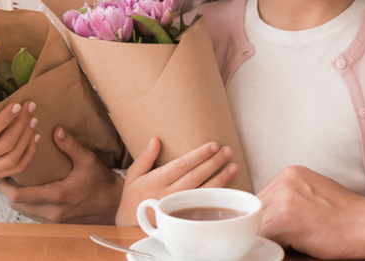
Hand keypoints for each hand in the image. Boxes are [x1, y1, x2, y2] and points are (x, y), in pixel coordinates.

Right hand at [0, 102, 38, 179]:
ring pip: (13, 158)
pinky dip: (29, 153)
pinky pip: (17, 168)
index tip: (17, 105)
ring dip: (27, 137)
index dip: (4, 120)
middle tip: (30, 107)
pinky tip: (35, 136)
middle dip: (21, 124)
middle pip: (4, 146)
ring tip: (33, 119)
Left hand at [0, 127, 124, 223]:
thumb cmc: (101, 182)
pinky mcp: (57, 223)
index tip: (3, 174)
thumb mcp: (88, 160)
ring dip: (18, 199)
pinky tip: (33, 192)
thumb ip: (70, 146)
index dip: (5, 185)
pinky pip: (34, 216)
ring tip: (19, 182)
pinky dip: (28, 205)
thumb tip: (56, 130)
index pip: (20, 195)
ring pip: (24, 211)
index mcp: (57, 195)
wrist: (114, 205)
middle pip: (17, 204)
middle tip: (8, 175)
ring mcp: (54, 220)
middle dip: (8, 191)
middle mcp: (53, 211)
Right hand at [116, 137, 238, 224]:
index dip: (199, 155)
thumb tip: (155, 139)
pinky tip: (228, 187)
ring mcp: (178, 206)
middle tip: (228, 151)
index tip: (213, 145)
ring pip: (203, 191)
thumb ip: (144, 157)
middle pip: (196, 176)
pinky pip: (203, 204)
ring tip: (234, 166)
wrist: (131, 225)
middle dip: (213, 162)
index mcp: (157, 181)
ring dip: (220, 179)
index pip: (182, 165)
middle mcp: (169, 193)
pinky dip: (217, 195)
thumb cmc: (133, 197)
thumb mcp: (133, 175)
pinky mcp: (184, 215)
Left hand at [257, 166, 364, 259]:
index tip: (280, 229)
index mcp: (290, 173)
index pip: (263, 198)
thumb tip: (269, 212)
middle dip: (268, 227)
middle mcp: (284, 180)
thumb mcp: (314, 192)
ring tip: (296, 240)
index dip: (269, 217)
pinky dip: (277, 246)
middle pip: (257, 211)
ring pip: (259, 225)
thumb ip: (290, 197)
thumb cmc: (347, 216)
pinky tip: (297, 244)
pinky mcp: (284, 218)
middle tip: (290, 237)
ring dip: (272, 237)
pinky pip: (265, 238)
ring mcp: (283, 198)